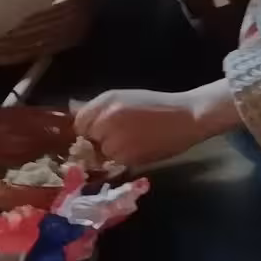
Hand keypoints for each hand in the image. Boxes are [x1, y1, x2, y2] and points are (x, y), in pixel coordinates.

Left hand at [72, 83, 239, 168]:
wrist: (187, 117)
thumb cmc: (156, 105)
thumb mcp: (124, 97)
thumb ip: (98, 107)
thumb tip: (73, 112)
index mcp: (105, 101)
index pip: (80, 122)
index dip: (88, 129)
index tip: (98, 131)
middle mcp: (106, 120)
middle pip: (88, 139)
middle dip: (99, 140)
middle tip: (120, 136)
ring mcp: (116, 140)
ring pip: (102, 153)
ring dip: (111, 152)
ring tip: (133, 142)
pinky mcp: (128, 157)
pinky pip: (116, 162)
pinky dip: (124, 159)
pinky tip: (139, 149)